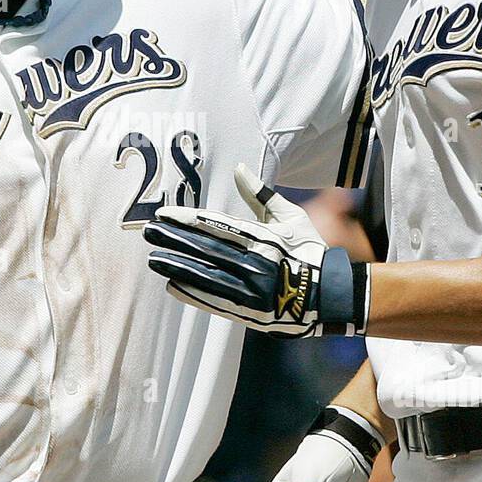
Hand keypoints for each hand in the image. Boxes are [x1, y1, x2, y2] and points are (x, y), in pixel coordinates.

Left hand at [144, 164, 364, 336]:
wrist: (333, 295)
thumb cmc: (309, 251)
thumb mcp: (290, 217)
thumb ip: (262, 195)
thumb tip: (239, 168)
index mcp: (264, 238)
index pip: (217, 226)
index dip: (187, 220)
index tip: (164, 214)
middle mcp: (256, 263)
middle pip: (206, 249)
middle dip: (174, 240)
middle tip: (148, 232)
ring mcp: (253, 290)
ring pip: (207, 276)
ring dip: (177, 266)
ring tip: (153, 259)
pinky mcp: (252, 313)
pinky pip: (217, 302)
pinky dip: (193, 294)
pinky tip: (172, 285)